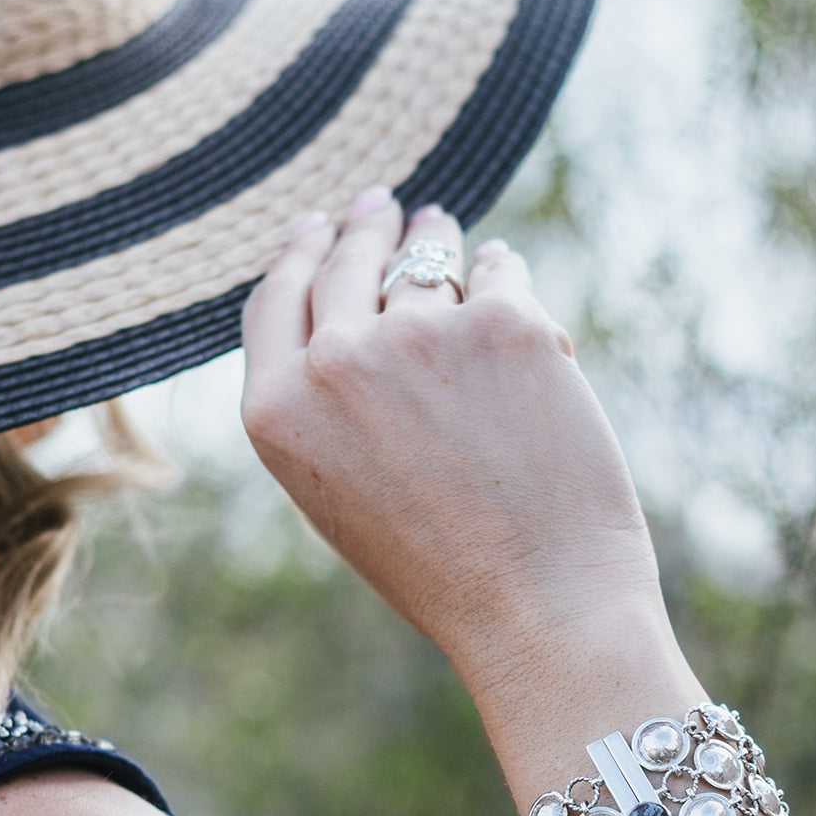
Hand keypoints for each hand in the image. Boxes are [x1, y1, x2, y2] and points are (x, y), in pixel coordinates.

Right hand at [241, 187, 666, 697]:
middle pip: (345, 262)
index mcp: (277, 411)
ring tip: (439, 224)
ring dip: (432, 235)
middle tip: (382, 205)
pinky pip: (500, 272)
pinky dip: (502, 271)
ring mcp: (420, 336)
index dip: (299, 253)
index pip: (277, 298)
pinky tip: (502, 268)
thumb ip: (324, 407)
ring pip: (425, 256)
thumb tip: (355, 315)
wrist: (539, 611)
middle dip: (363, 225)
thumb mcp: (338, 495)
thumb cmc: (441, 570)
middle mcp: (335, 362)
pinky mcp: (505, 325)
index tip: (319, 224)